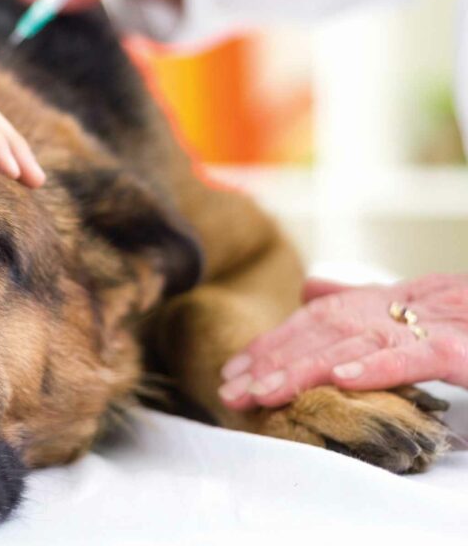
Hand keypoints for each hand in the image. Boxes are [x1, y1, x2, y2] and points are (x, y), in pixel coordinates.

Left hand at [219, 274, 467, 409]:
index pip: (324, 317)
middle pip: (331, 326)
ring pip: (362, 340)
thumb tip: (312, 288)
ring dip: (306, 367)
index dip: (275, 343)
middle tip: (232, 388)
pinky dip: (378, 365)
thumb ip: (372, 304)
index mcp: (405, 296)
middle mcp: (420, 300)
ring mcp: (447, 321)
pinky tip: (340, 380)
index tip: (235, 371)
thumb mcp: (429, 317)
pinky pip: (420, 354)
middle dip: (274, 358)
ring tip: (265, 390)